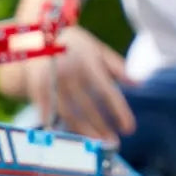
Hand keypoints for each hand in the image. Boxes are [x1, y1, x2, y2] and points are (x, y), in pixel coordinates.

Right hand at [23, 25, 134, 144]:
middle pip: (88, 107)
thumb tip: (138, 84)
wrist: (36, 32)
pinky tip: (65, 135)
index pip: (108, 92)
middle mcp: (70, 72)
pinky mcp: (37, 86)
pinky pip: (48, 109)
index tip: (129, 129)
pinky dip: (56, 123)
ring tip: (95, 142)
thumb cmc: (70, 42)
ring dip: (83, 130)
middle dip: (101, 127)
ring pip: (68, 112)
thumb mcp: (95, 48)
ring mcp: (52, 80)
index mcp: (88, 63)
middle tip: (113, 143)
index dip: (119, 112)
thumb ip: (116, 66)